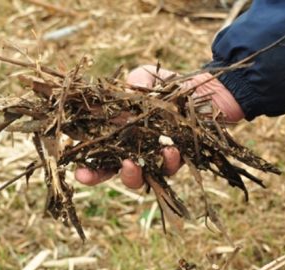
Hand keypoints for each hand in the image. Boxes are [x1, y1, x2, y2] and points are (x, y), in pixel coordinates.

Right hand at [74, 65, 244, 188]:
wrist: (205, 90)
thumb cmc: (167, 85)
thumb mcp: (143, 77)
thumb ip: (128, 85)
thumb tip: (109, 96)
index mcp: (120, 135)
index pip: (99, 157)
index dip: (88, 169)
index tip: (79, 172)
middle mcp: (136, 151)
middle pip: (119, 173)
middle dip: (111, 176)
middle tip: (110, 170)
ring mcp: (157, 158)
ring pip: (144, 176)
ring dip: (137, 172)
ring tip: (134, 162)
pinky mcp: (180, 160)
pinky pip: (171, 167)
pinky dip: (168, 160)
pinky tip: (169, 149)